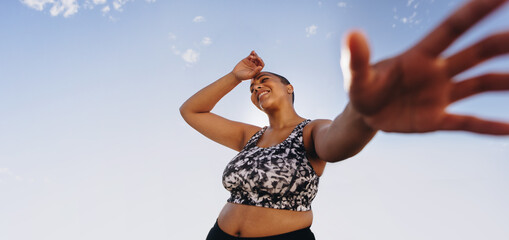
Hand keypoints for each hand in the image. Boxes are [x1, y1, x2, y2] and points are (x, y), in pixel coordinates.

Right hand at [232, 51, 264, 80]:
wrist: (235, 75)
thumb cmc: (243, 77)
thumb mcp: (249, 75)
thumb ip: (255, 71)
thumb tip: (260, 67)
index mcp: (257, 70)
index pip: (261, 64)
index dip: (261, 61)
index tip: (259, 59)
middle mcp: (254, 65)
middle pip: (258, 60)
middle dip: (258, 58)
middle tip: (256, 57)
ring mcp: (251, 62)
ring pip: (255, 57)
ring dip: (255, 55)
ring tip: (253, 54)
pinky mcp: (246, 59)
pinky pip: (250, 55)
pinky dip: (252, 53)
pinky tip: (253, 52)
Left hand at [343, 0, 508, 134]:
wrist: (364, 114)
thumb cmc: (362, 88)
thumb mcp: (356, 76)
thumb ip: (356, 58)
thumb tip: (352, 34)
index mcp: (419, 56)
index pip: (452, 29)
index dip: (475, 11)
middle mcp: (436, 71)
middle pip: (476, 53)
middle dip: (500, 43)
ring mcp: (439, 95)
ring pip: (479, 83)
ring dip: (503, 81)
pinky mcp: (437, 119)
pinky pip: (466, 122)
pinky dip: (487, 126)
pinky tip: (508, 129)